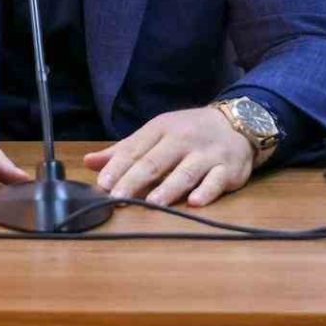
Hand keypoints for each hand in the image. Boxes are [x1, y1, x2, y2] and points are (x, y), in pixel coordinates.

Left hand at [82, 106, 254, 206]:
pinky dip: (207, 191)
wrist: (236, 122)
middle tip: (118, 198)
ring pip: (186, 171)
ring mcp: (207, 154)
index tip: (102, 184)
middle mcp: (183, 139)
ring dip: (169, 187)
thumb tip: (89, 162)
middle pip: (156, 161)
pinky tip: (195, 202)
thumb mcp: (156, 134)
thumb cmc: (188, 132)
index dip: (118, 167)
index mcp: (161, 129)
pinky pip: (217, 180)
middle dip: (135, 180)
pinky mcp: (229, 168)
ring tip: (153, 203)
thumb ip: (124, 150)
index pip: (135, 149)